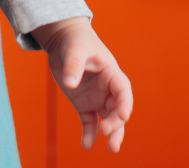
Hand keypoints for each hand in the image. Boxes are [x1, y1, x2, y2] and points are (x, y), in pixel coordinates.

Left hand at [35, 18, 131, 152]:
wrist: (63, 40)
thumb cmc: (75, 41)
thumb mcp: (76, 49)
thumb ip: (74, 65)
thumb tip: (70, 84)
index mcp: (111, 73)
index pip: (123, 91)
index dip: (125, 103)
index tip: (122, 115)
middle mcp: (108, 89)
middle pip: (117, 110)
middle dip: (116, 124)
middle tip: (107, 134)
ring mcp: (97, 98)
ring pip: (108, 120)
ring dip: (111, 133)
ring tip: (111, 148)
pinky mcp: (84, 104)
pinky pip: (89, 122)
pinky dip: (89, 134)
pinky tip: (86, 144)